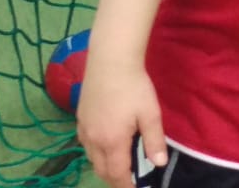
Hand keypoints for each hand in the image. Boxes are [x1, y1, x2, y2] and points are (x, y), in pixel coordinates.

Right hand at [77, 60, 163, 186]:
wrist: (110, 62)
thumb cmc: (134, 87)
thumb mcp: (150, 114)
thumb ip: (154, 141)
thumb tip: (159, 164)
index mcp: (112, 142)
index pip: (117, 174)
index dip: (126, 185)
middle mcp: (93, 140)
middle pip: (101, 170)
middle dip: (115, 179)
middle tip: (129, 181)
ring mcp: (83, 130)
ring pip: (92, 158)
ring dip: (105, 167)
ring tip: (120, 166)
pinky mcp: (79, 120)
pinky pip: (86, 145)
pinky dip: (97, 153)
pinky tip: (107, 146)